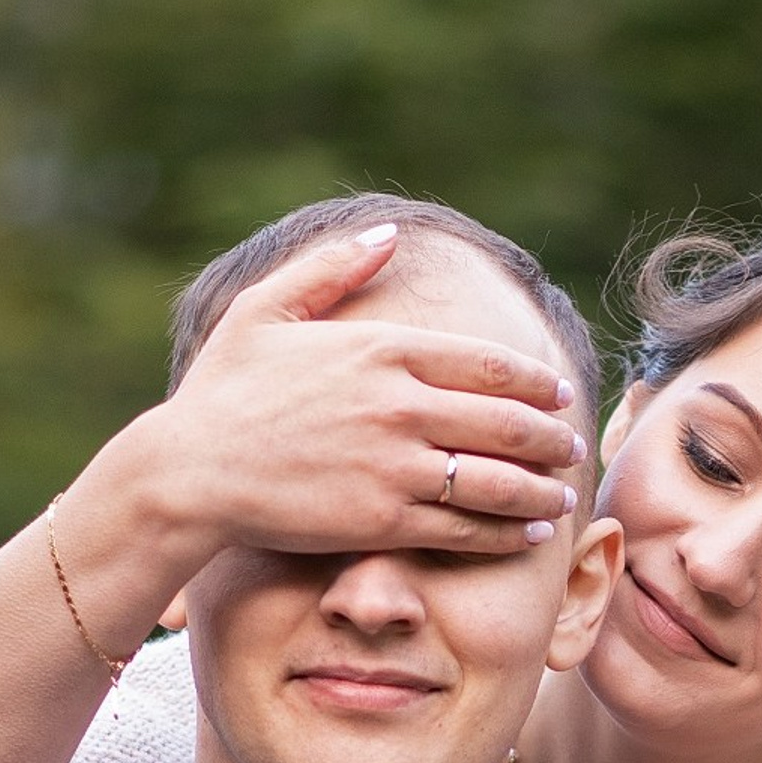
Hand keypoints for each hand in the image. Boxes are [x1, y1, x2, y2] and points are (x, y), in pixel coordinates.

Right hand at [83, 224, 590, 634]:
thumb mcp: (265, 310)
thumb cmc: (224, 393)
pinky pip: (467, 528)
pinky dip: (510, 530)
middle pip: (507, 421)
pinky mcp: (386, 520)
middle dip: (551, 436)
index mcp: (381, 349)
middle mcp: (399, 405)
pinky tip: (532, 530)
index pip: (486, 363)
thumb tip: (388, 232)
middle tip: (572, 444)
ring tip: (561, 490)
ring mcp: (396, 465)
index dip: (533, 382)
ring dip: (542, 486)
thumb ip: (331, 268)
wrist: (189, 472)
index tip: (557, 393)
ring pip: (498, 479)